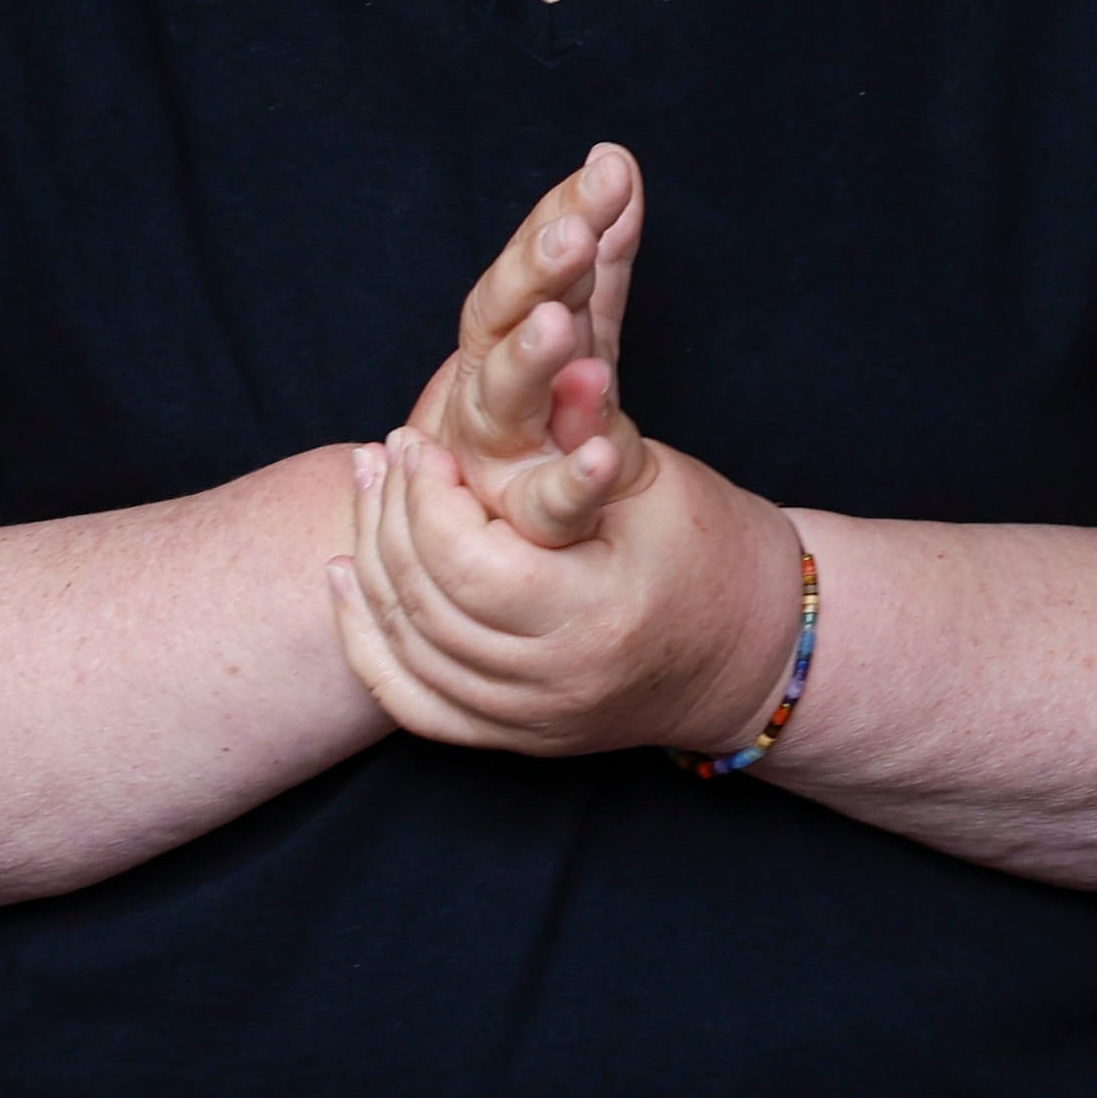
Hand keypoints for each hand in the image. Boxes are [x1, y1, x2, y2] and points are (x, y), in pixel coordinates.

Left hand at [326, 147, 805, 756]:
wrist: (749, 651)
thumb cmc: (710, 551)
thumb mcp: (658, 481)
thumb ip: (593, 427)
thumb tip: (560, 360)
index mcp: (594, 617)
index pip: (467, 564)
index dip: (426, 497)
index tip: (419, 440)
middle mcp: (553, 685)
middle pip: (424, 604)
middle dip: (390, 517)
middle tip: (386, 452)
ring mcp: (528, 721)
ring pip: (405, 650)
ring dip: (371, 563)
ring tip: (367, 490)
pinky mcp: (513, 737)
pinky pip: (410, 702)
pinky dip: (368, 640)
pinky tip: (347, 579)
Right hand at [409, 143, 648, 547]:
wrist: (526, 534)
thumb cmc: (552, 414)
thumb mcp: (583, 327)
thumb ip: (598, 257)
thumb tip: (614, 160)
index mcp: (500, 337)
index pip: (525, 265)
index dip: (560, 216)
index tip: (608, 173)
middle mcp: (484, 389)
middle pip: (498, 319)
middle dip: (534, 273)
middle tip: (574, 233)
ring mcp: (498, 456)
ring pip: (503, 401)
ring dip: (530, 361)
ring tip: (562, 324)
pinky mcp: (528, 524)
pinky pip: (550, 506)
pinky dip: (575, 481)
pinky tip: (606, 457)